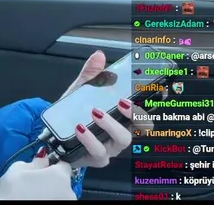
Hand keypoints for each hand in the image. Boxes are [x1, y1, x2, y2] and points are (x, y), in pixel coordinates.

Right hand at [0, 153, 76, 199]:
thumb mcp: (17, 169)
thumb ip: (35, 162)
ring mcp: (66, 204)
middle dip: (51, 181)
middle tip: (33, 183)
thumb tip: (43, 160)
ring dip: (50, 193)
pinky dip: (49, 201)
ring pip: (60, 194)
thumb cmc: (11, 193)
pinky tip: (35, 202)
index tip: (42, 169)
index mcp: (60, 175)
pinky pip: (56, 202)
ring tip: (33, 196)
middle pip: (62, 181)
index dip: (51, 165)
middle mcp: (69, 191)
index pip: (63, 164)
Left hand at [61, 50, 153, 168]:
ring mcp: (110, 147)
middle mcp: (121, 133)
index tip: (159, 90)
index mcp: (123, 118)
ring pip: (122, 140)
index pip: (145, 110)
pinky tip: (80, 127)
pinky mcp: (95, 158)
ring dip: (111, 125)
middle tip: (123, 102)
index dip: (156, 102)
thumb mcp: (82, 91)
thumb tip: (99, 56)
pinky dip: (89, 138)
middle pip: (142, 128)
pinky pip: (97, 151)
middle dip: (137, 114)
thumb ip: (91, 75)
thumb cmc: (76, 113)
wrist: (55, 134)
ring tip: (96, 112)